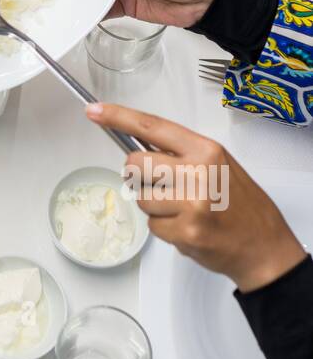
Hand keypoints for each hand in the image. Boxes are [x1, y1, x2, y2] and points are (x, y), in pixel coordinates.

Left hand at [85, 103, 305, 291]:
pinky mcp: (184, 232)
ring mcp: (190, 203)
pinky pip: (151, 225)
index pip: (151, 126)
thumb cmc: (240, 204)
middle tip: (159, 185)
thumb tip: (138, 148)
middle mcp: (197, 172)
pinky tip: (187, 228)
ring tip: (182, 210)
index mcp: (205, 150)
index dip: (118, 117)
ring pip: (140, 197)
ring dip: (154, 206)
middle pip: (135, 164)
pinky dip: (164, 229)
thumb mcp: (218, 165)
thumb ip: (181, 154)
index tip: (94, 111)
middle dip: (137, 176)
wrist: (264, 246)